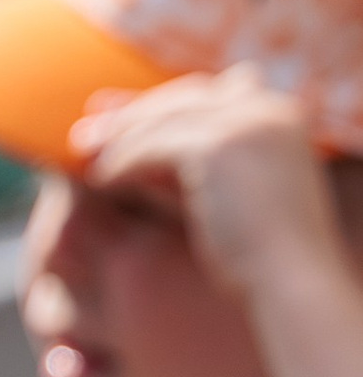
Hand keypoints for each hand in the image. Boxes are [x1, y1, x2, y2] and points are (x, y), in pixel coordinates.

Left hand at [72, 64, 344, 305]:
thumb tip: (130, 136)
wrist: (292, 282)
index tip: (118, 116)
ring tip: (83, 152)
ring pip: (162, 120)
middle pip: (183, 99)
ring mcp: (244, 123)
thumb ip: (186, 159)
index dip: (162, 105)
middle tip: (87, 128)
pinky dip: (122, 162)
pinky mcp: (216, 146)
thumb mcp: (223, 190)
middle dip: (131, 113)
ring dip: (118, 136)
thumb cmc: (260, 250)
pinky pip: (152, 147)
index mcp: (281, 114)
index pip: (210, 94)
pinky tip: (102, 179)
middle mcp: (267, 109)